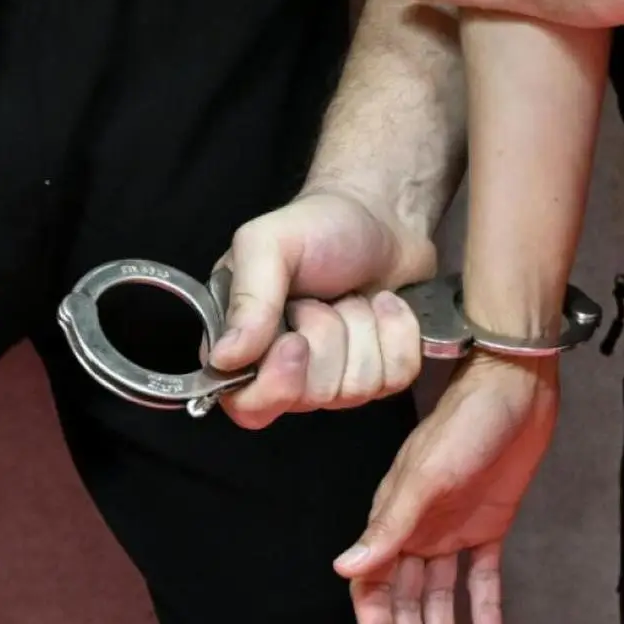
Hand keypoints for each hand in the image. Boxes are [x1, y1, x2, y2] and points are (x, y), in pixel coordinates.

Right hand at [208, 188, 435, 428]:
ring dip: (364, 330)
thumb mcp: (268, 244)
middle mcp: (288, 371)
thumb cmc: (319, 226)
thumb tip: (224, 359)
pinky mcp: (382, 372)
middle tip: (326, 297)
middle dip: (329, 335)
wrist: (383, 216)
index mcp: (245, 345)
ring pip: (358, 389)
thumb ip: (247, 299)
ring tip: (355, 296)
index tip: (296, 341)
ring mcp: (339, 376)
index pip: (249, 406)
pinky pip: (396, 379)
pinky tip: (386, 305)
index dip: (277, 384)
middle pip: (313, 396)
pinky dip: (399, 334)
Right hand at [332, 351, 558, 623]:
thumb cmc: (466, 422)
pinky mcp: (489, 526)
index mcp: (393, 517)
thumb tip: (345, 569)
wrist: (517, 389)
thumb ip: (389, 526)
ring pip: (443, 598)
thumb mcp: (425, 476)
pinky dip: (487, 614)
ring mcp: (453, 529)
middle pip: (407, 600)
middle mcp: (418, 530)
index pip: (374, 586)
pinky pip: (484, 580)